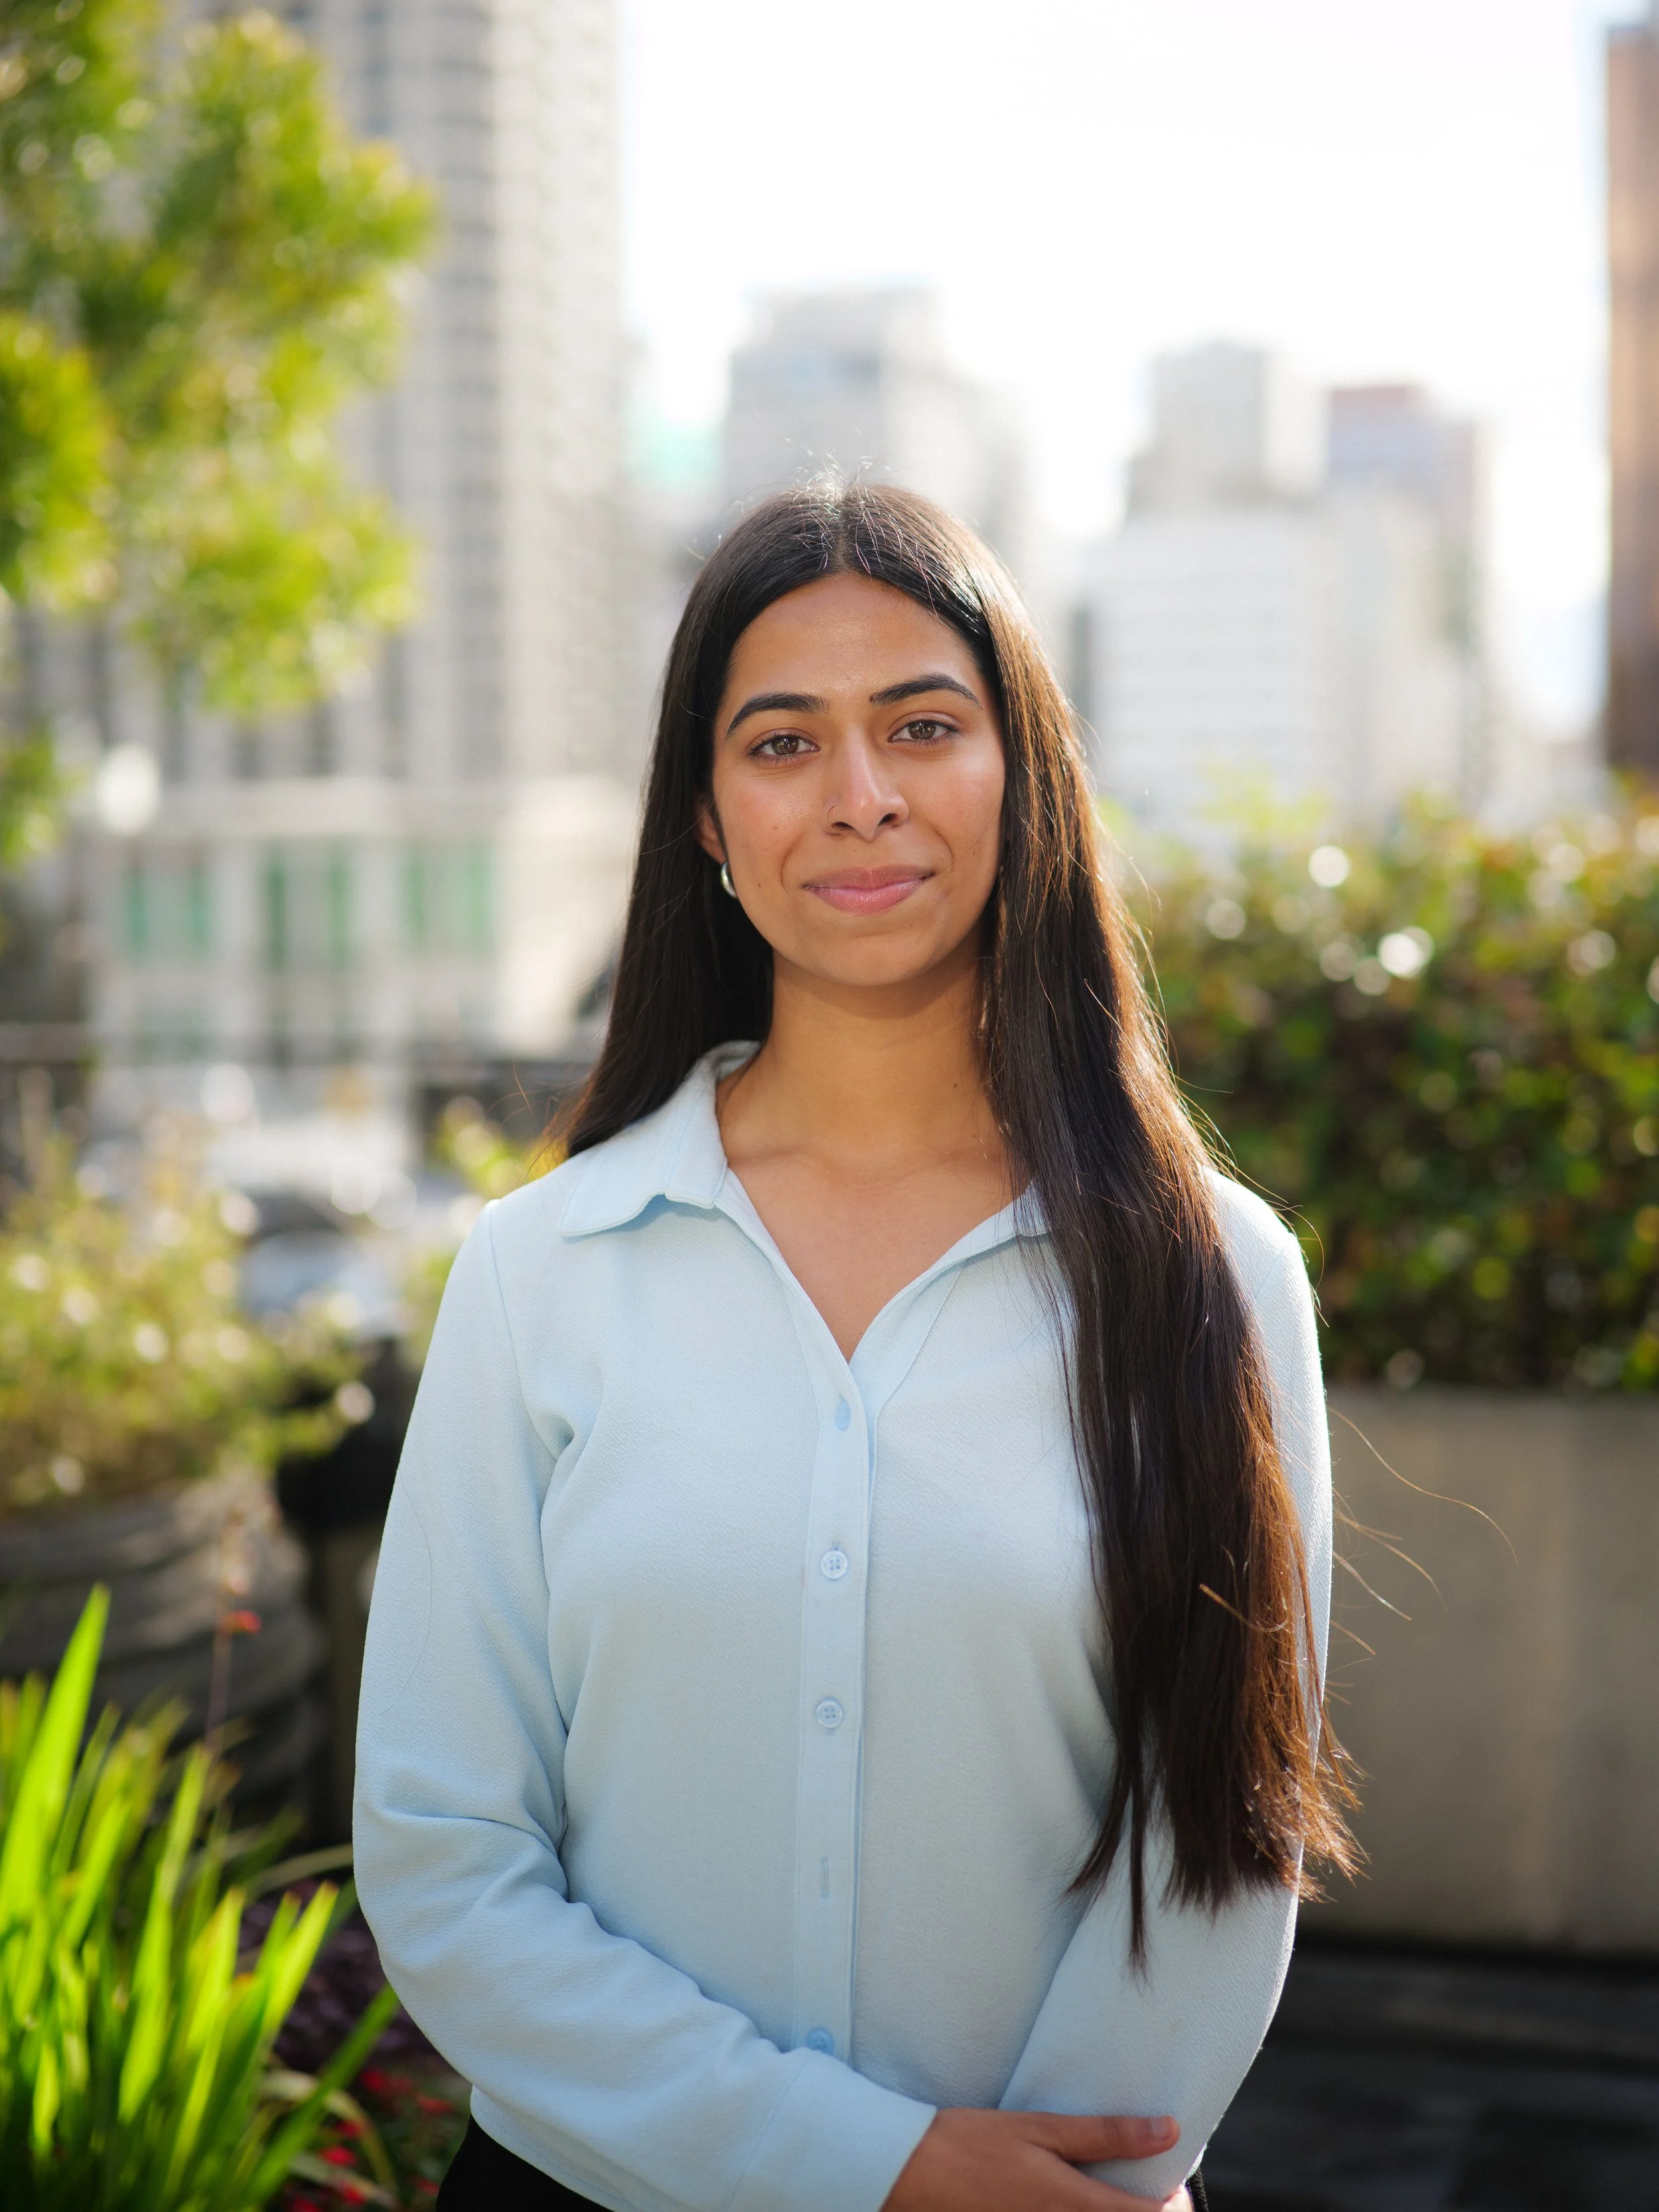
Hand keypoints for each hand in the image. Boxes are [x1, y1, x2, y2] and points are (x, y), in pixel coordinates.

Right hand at [883, 2108, 1189, 2211]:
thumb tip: (1165, 2130)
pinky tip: (1078, 2199)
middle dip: (1150, 2211)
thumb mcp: (1041, 2127)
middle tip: (1149, 2185)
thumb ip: (1105, 2133)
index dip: (1173, 2203)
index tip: (1173, 2180)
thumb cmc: (974, 2143)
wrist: (913, 2172)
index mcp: (1076, 2205)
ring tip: (1114, 2192)